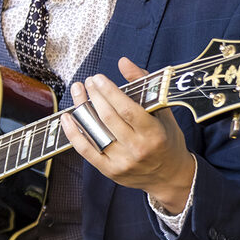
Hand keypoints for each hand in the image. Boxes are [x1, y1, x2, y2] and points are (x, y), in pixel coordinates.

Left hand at [60, 56, 195, 212]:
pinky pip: (86, 150)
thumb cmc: (167, 140)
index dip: (109, 91)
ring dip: (82, 109)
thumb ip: (143, 84)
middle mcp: (137, 148)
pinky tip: (67, 118)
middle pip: (108, 118)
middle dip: (95, 96)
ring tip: (77, 92)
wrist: (171, 177)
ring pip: (95, 132)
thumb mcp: (163, 111)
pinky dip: (74, 133)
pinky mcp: (110, 171)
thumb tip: (123, 62)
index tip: (98, 78)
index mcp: (153, 133)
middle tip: (89, 81)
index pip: (126, 109)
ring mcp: (122, 162)